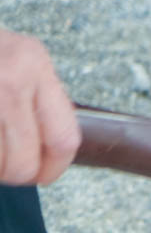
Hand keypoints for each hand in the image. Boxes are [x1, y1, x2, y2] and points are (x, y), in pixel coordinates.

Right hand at [0, 30, 79, 186]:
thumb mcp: (16, 57)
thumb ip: (37, 97)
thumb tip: (50, 151)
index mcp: (34, 63)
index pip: (63, 138)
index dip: (53, 168)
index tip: (43, 176)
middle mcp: (8, 76)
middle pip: (23, 160)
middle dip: (13, 174)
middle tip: (5, 170)